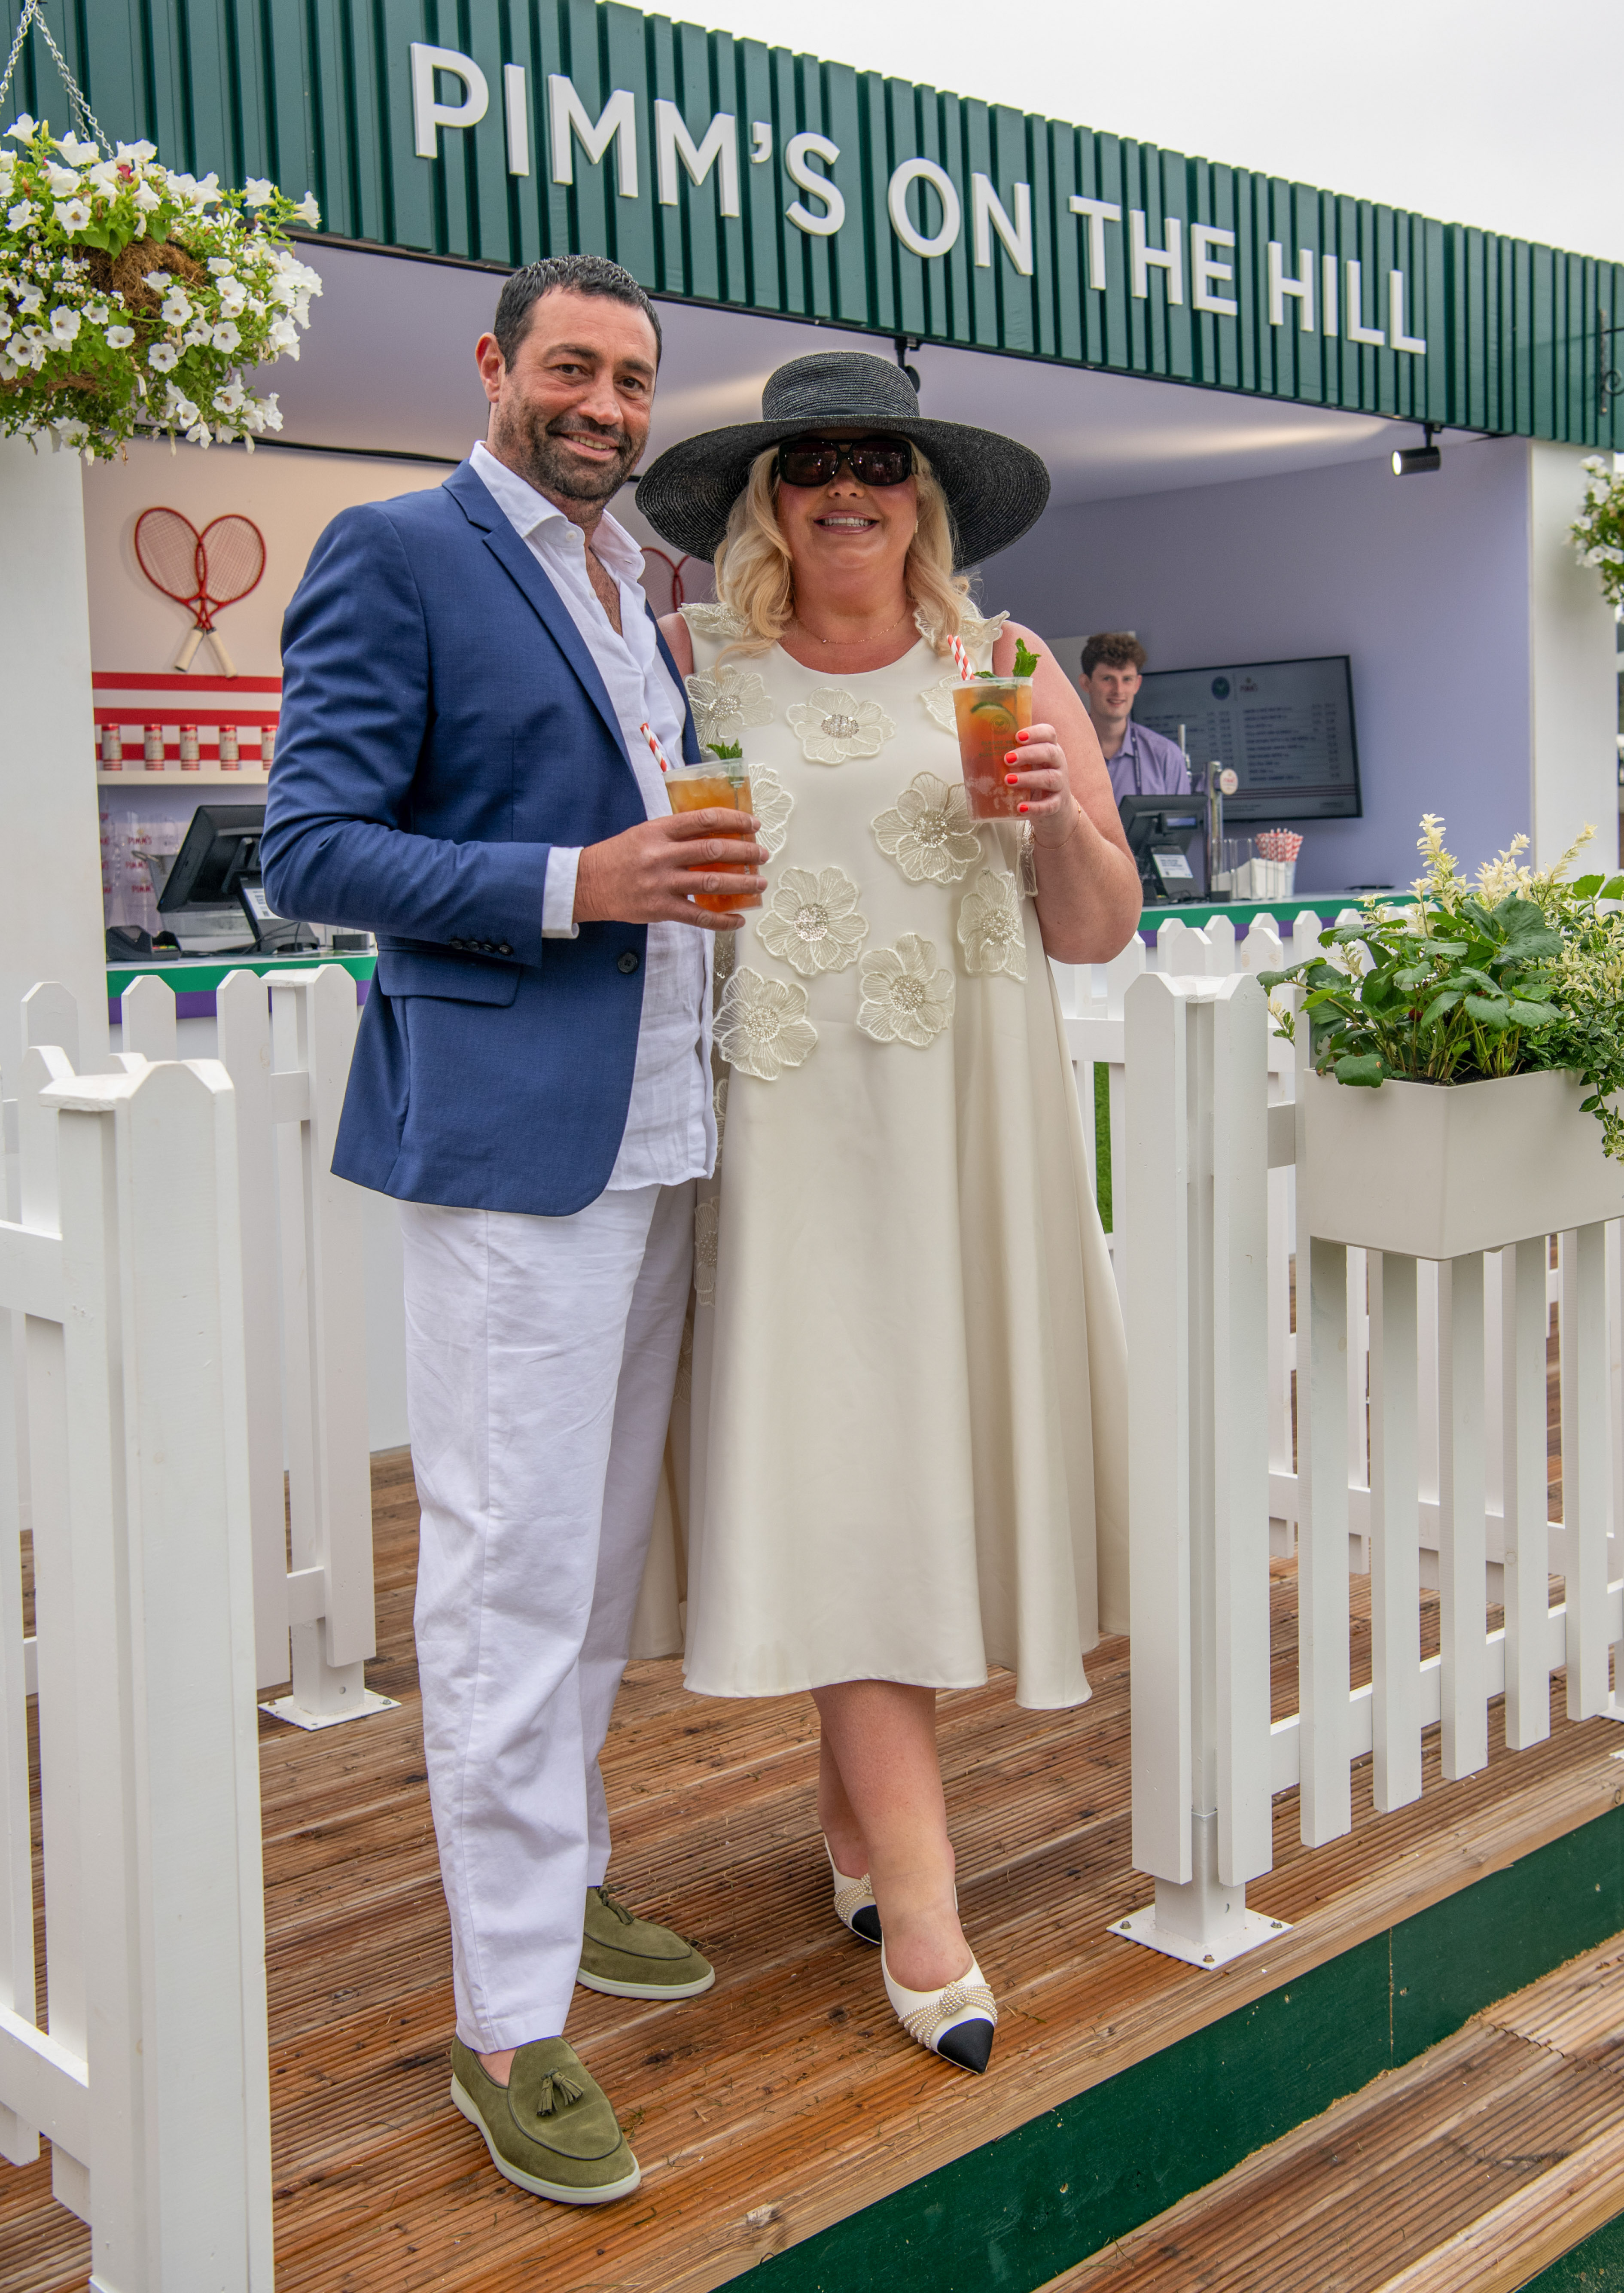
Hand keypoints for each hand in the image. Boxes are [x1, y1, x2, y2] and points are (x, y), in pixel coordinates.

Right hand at [574, 809, 768, 929]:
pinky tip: (739, 919)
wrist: (587, 884)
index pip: (705, 819)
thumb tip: (714, 833)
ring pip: (712, 881)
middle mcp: (662, 854)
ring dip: (742, 883)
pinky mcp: (660, 909)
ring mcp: (662, 883)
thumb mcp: (645, 833)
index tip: (754, 825)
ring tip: (760, 883)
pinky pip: (699, 916)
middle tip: (763, 855)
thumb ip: (676, 833)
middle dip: (745, 852)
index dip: (734, 820)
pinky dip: (722, 920)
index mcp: (659, 830)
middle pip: (714, 849)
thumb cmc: (619, 856)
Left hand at [1003, 723, 1081, 848]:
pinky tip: (1020, 807)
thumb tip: (972, 750)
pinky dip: (1035, 807)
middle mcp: (1058, 764)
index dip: (1035, 733)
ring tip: (1008, 780)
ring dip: (1028, 778)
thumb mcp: (1025, 765)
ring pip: (1050, 778)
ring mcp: (1060, 784)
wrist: (1054, 809)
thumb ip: (1010, 756)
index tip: (1018, 736)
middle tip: (1007, 759)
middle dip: (1028, 754)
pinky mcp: (1057, 804)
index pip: (1049, 733)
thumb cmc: (1033, 781)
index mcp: (1049, 749)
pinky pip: (1049, 805)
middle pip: (1050, 753)